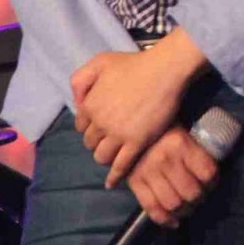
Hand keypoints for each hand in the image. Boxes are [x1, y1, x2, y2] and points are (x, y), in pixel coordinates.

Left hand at [72, 31, 208, 187]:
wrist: (165, 70)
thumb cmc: (135, 64)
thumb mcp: (101, 62)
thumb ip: (82, 79)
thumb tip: (77, 101)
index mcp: (90, 105)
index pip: (81, 126)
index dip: (91, 125)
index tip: (101, 125)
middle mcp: (100, 123)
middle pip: (91, 143)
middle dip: (98, 142)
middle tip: (109, 139)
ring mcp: (118, 135)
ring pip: (102, 156)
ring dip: (105, 157)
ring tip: (113, 156)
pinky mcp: (136, 143)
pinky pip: (121, 165)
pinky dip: (115, 176)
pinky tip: (112, 183)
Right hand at [126, 126, 218, 228]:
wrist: (135, 129)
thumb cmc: (167, 132)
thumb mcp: (186, 134)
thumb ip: (198, 153)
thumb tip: (212, 176)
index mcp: (182, 143)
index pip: (207, 173)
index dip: (213, 182)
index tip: (211, 182)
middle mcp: (165, 158)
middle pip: (191, 193)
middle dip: (199, 198)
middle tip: (198, 196)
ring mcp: (148, 172)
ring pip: (173, 204)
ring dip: (184, 210)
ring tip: (187, 206)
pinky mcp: (134, 182)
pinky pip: (152, 208)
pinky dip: (165, 219)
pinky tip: (173, 219)